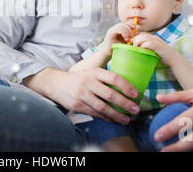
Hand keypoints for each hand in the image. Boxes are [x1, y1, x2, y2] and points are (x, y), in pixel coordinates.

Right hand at [24, 67, 140, 123]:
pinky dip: (106, 118)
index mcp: (94, 72)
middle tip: (135, 109)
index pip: (113, 78)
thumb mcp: (91, 72)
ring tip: (127, 119)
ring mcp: (82, 94)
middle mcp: (88, 82)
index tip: (135, 94)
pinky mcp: (78, 105)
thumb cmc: (79, 78)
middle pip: (110, 94)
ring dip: (117, 115)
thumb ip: (105, 78)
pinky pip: (95, 113)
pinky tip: (114, 120)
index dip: (126, 86)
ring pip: (103, 107)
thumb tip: (127, 87)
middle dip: (125, 103)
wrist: (56, 84)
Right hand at [99, 23, 136, 55]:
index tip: (135, 29)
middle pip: (123, 24)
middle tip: (131, 36)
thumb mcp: (125, 41)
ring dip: (127, 31)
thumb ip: (130, 36)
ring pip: (121, 26)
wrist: (109, 53)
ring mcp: (111, 30)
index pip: (124, 24)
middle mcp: (114, 28)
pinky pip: (118, 29)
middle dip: (129, 28)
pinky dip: (123, 33)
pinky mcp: (110, 33)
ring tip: (128, 38)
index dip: (130, 25)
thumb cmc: (117, 47)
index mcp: (117, 29)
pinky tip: (125, 38)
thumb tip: (137, 32)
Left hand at [132, 33, 175, 64]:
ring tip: (138, 50)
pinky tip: (143, 52)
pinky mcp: (157, 46)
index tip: (135, 47)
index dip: (136, 40)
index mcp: (154, 38)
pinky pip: (147, 44)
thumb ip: (148, 47)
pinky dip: (143, 47)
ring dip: (138, 44)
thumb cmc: (163, 56)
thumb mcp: (155, 49)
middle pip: (140, 36)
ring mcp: (156, 41)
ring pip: (142, 38)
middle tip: (135, 49)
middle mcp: (155, 37)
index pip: (141, 35)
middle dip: (136, 42)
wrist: (174, 59)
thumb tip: (137, 49)